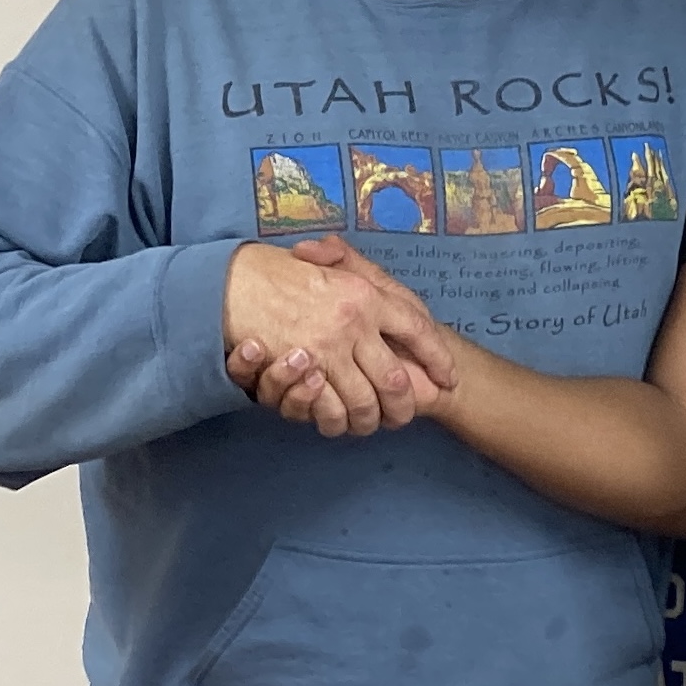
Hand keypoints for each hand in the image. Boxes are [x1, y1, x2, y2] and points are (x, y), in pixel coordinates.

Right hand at [221, 237, 455, 436]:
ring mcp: (326, 350)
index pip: (417, 328)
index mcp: (367, 294)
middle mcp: (353, 322)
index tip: (449, 376)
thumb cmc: (292, 273)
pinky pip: (328, 410)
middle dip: (404, 403)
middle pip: (394, 379)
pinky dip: (337, 421)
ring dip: (371, 419)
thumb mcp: (335, 264)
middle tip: (407, 412)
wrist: (236, 278)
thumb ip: (365, 273)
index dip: (436, 355)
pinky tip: (342, 420)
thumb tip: (401, 305)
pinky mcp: (299, 373)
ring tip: (374, 421)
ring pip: (363, 402)